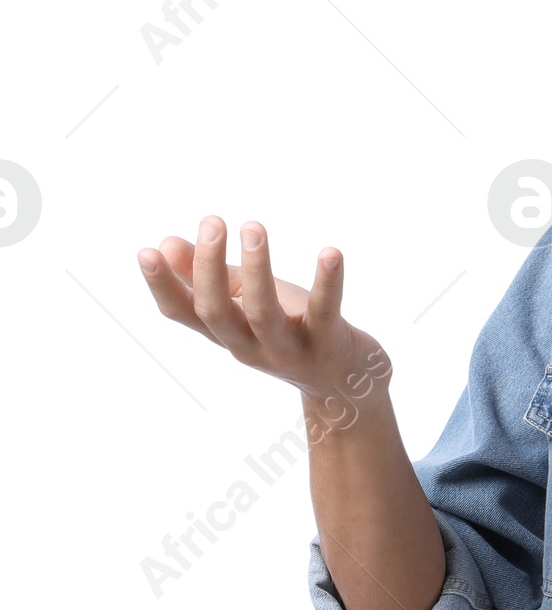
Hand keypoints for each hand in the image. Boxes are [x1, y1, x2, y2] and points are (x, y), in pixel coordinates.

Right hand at [137, 217, 390, 426]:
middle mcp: (251, 347)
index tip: (146, 252)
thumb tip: (166, 243)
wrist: (348, 387)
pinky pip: (326, 311)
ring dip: (258, 269)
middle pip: (216, 312)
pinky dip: (328, 282)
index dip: (162, 286)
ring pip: (263, 313)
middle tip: (212, 222)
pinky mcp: (330, 344)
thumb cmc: (293, 333)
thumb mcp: (248, 303)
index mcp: (227, 334)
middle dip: (209, 267)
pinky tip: (330, 253)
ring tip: (253, 228)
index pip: (182, 314)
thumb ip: (211, 278)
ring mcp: (290, 349)